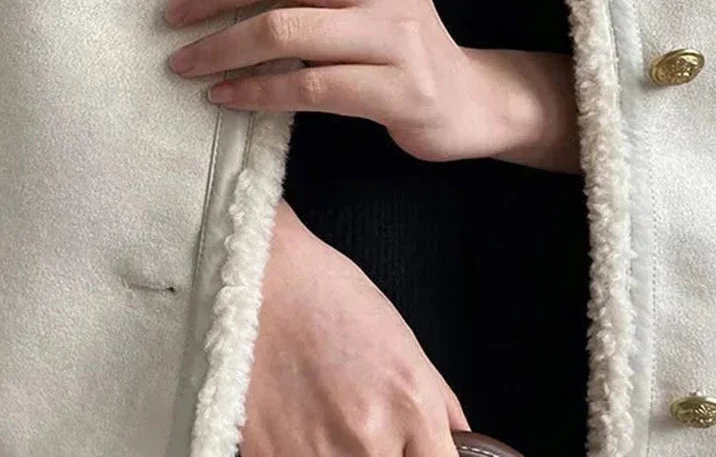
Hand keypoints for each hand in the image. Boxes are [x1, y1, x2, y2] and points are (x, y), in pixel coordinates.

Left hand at [165, 0, 578, 172]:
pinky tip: (225, 97)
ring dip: (221, 47)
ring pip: (286, 29)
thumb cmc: (396, 42)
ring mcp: (395, 35)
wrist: (470, 101)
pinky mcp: (397, 90)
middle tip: (174, 15)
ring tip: (186, 64)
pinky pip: (307, 88)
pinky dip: (254, 92)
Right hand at [241, 197, 468, 455]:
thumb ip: (436, 403)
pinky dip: (304, 453)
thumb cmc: (327, 295)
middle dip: (383, 452)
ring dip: (339, 453)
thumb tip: (459, 444)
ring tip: (323, 417)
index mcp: (412, 407)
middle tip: (358, 421)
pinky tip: (297, 423)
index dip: (426, 455)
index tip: (411, 447)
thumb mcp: (401, 340)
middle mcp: (371, 442)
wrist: (256, 277)